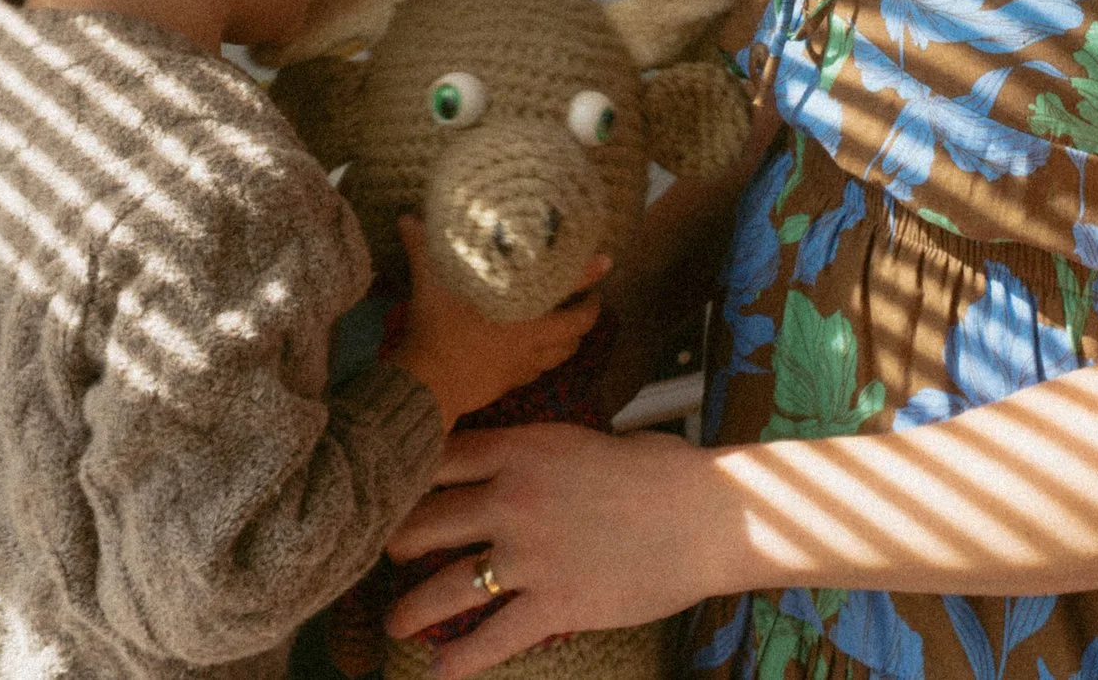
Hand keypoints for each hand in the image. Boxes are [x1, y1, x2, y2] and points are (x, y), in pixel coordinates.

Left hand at [383, 424, 720, 679]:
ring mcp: (530, 556)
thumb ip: (545, 456)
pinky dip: (458, 662)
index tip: (395, 492)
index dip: (410, 478)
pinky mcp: (554, 605)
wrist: (708, 515)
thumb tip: (529, 466)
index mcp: (522, 449)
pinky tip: (437, 673)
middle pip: (425, 521)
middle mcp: (512, 499)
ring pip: (443, 587)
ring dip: (410, 609)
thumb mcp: (590, 440)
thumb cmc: (663, 471)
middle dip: (398, 542)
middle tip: (390, 556)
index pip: (441, 458)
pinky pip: (490, 638)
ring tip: (395, 622)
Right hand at [389, 217, 609, 425]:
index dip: (590, 276)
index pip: (568, 291)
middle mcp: (530, 341)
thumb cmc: (435, 330)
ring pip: (561, 356)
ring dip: (570, 340)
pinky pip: (537, 372)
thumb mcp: (428, 283)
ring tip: (568, 324)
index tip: (607, 262)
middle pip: (576, 331)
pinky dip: (544, 360)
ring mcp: (522, 366)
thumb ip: (421, 248)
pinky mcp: (509, 384)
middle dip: (588, 315)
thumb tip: (407, 217)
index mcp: (522, 314)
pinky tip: (534, 352)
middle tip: (588, 298)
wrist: (426, 387)